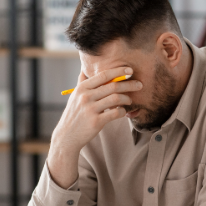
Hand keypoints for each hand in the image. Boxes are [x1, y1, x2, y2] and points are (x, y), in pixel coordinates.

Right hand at [48, 66, 142, 187]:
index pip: (103, 75)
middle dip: (129, 84)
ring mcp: (90, 109)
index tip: (130, 70)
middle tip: (139, 85)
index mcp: (82, 88)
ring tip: (129, 100)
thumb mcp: (74, 96)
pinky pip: (115, 113)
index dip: (118, 71)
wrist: (67, 136)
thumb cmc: (74, 114)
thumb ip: (81, 83)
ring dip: (126, 98)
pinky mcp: (96, 122)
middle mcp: (85, 97)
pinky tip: (123, 111)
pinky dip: (122, 111)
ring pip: (116, 98)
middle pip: (113, 86)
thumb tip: (85, 69)